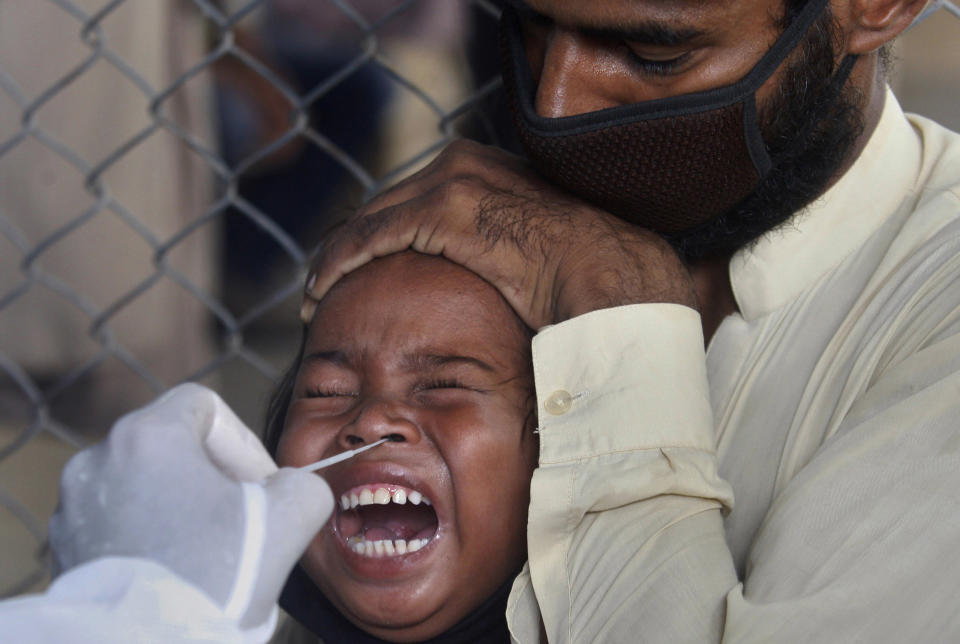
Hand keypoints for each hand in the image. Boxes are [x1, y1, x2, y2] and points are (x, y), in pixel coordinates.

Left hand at [49, 383, 333, 629]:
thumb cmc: (215, 578)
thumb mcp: (290, 519)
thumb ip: (304, 484)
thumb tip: (295, 487)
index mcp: (149, 435)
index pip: (204, 406)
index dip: (241, 441)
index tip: (259, 486)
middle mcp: (99, 458)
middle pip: (170, 444)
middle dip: (210, 475)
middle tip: (239, 518)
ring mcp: (74, 504)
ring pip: (141, 483)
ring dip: (176, 504)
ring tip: (204, 550)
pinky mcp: (62, 545)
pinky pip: (114, 521)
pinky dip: (145, 534)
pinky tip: (172, 569)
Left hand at [302, 139, 697, 328]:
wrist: (606, 276)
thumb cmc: (577, 277)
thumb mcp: (526, 251)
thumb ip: (494, 248)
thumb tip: (482, 278)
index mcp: (484, 168)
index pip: (413, 199)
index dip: (379, 234)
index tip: (359, 269)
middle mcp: (463, 162)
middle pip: (385, 205)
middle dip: (350, 245)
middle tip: (324, 283)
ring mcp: (451, 181)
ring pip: (371, 219)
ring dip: (335, 258)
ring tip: (315, 293)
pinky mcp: (440, 209)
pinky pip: (372, 236)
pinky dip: (340, 263)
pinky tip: (321, 290)